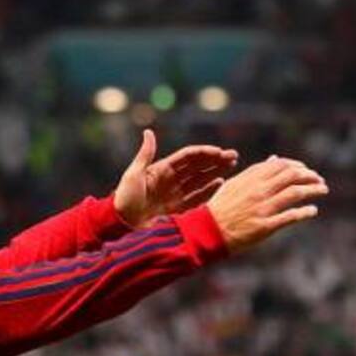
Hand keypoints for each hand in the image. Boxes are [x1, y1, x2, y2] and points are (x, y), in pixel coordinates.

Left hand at [114, 129, 238, 226]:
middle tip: (234, 156)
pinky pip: (196, 197)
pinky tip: (220, 183)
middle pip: (198, 166)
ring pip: (200, 180)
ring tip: (231, 166)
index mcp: (162, 169)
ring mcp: (175, 194)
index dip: (205, 153)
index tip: (220, 153)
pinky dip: (208, 190)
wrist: (121, 223)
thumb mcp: (133, 174)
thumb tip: (149, 131)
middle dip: (215, 160)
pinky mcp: (177, 208)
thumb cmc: (125, 198)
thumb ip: (145, 154)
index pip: (188, 157)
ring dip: (215, 172)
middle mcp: (171, 179)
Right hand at [205, 156, 327, 252]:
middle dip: (310, 176)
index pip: (281, 165)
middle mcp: (258, 190)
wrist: (207, 231)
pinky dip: (305, 212)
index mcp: (250, 178)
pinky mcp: (265, 226)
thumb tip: (274, 159)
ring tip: (323, 190)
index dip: (297, 166)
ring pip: (295, 193)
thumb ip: (255, 172)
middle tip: (319, 180)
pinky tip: (313, 210)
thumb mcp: (234, 185)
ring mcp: (263, 208)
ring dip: (313, 190)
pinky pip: (290, 216)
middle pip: (292, 176)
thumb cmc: (220, 208)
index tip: (305, 170)